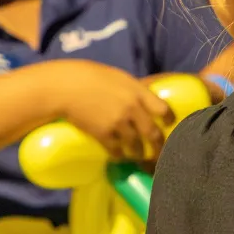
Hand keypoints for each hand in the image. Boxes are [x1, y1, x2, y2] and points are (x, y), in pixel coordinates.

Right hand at [46, 61, 174, 162]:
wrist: (64, 87)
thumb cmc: (90, 76)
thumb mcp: (119, 77)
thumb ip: (134, 89)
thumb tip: (146, 98)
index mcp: (138, 92)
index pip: (163, 109)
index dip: (168, 119)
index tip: (168, 125)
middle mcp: (132, 109)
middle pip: (153, 134)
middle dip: (158, 147)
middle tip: (160, 154)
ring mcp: (118, 123)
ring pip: (136, 146)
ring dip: (138, 154)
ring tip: (138, 157)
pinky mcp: (103, 135)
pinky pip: (117, 151)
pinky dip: (119, 156)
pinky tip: (119, 156)